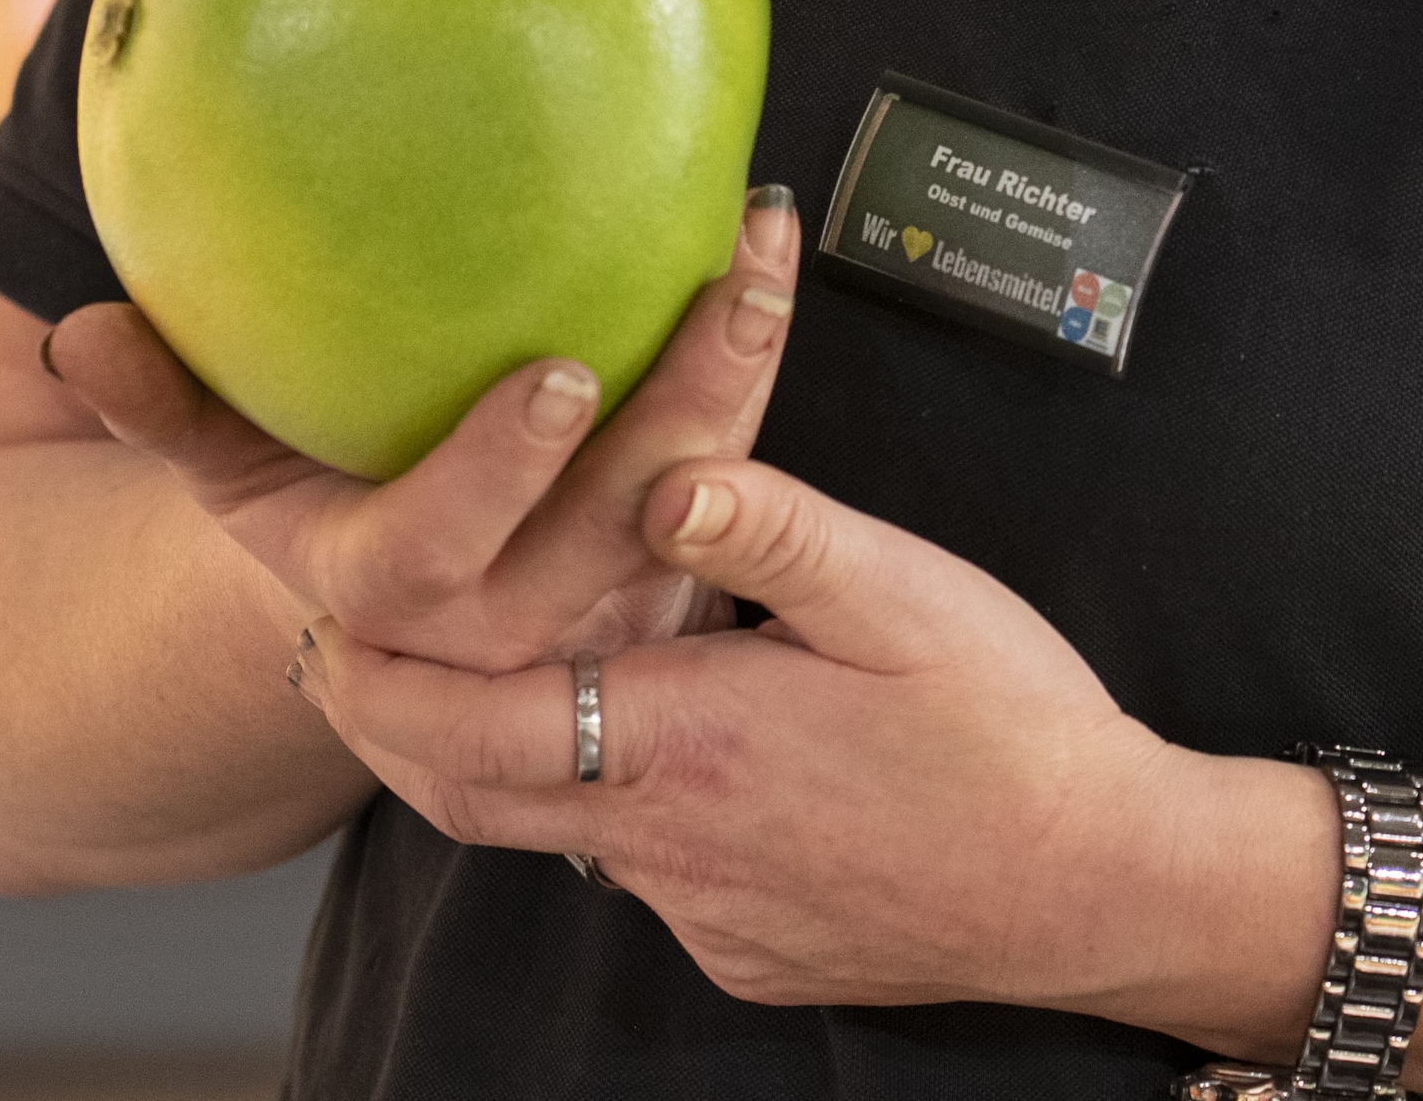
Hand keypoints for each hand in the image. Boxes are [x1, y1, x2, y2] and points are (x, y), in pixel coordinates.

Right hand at [47, 190, 800, 677]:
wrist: (399, 603)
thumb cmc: (306, 494)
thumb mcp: (223, 463)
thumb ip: (158, 402)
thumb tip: (76, 330)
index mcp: (384, 597)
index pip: (441, 557)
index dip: (498, 475)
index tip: (559, 373)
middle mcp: (503, 626)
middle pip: (606, 543)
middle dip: (680, 419)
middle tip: (723, 289)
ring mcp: (601, 607)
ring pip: (697, 516)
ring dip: (741, 382)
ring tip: (758, 245)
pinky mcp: (675, 574)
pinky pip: (737, 482)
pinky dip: (754, 373)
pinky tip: (764, 252)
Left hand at [308, 454, 1331, 1040]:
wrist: (1103, 885)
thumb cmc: (1013, 727)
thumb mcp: (901, 589)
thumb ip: (769, 524)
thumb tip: (660, 474)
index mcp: (688, 740)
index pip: (464, 729)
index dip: (372, 680)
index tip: (319, 616)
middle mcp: (669, 843)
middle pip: (467, 795)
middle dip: (388, 720)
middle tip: (342, 643)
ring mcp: (705, 911)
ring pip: (556, 833)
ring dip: (503, 757)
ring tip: (487, 667)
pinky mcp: (748, 948)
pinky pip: (641, 873)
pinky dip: (613, 806)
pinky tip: (659, 742)